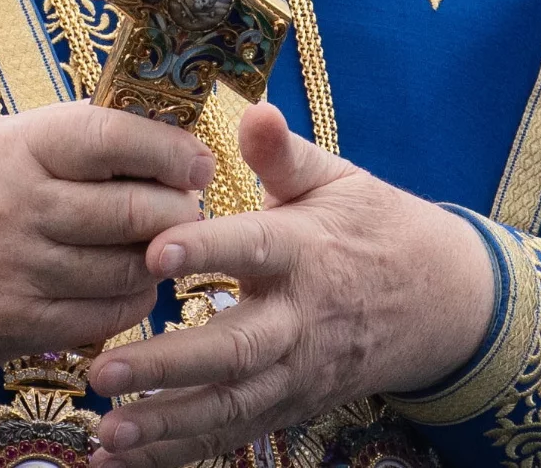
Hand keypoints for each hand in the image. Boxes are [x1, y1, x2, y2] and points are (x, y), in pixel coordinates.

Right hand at [0, 102, 216, 372]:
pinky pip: (103, 318)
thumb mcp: (5, 140)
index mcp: (20, 148)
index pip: (112, 138)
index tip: (195, 163)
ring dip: (161, 259)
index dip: (168, 150)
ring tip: (164, 246)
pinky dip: (133, 302)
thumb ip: (75, 135)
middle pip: (131, 211)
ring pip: (126, 269)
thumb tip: (162, 132)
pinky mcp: (16, 324)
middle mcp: (20, 207)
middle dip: (178, 211)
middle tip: (188, 209)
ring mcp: (18, 270)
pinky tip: (133, 286)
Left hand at [84, 103, 496, 467]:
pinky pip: (233, 435)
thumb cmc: (371, 226)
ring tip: (107, 432)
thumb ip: (284, 153)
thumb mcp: (336, 178)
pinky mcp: (291, 406)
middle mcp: (303, 320)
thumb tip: (255, 107)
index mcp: (308, 250)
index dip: (206, 250)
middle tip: (104, 368)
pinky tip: (123, 459)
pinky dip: (179, 452)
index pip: (255, 248)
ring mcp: (299, 373)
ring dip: (167, 424)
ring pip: (232, 406)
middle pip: (237, 349)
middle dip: (169, 364)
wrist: (436, 300)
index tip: (152, 250)